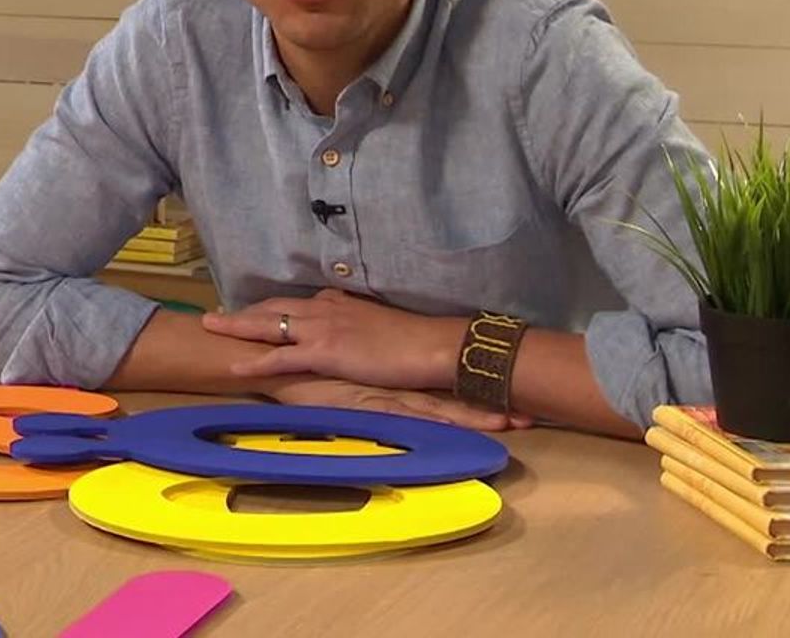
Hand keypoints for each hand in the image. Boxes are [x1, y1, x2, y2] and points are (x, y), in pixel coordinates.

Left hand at [201, 287, 461, 390]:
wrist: (432, 345)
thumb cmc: (412, 339)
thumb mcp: (376, 323)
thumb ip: (354, 322)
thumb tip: (345, 330)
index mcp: (337, 302)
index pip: (294, 302)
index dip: (267, 307)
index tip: (247, 309)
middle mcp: (324, 308)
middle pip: (273, 307)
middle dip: (242, 312)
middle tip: (214, 315)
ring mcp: (323, 329)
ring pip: (269, 325)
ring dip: (237, 327)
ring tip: (209, 327)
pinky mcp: (326, 352)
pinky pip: (282, 358)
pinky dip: (256, 362)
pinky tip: (234, 366)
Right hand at [265, 377, 531, 431]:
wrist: (257, 354)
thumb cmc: (290, 362)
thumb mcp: (328, 359)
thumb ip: (349, 359)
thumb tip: (368, 364)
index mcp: (383, 364)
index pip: (436, 373)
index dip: (474, 381)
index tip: (512, 397)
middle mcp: (388, 373)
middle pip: (449, 386)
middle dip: (491, 397)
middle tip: (532, 414)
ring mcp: (380, 387)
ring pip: (439, 403)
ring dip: (478, 413)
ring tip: (516, 426)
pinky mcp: (366, 402)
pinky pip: (410, 416)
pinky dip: (441, 423)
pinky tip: (467, 434)